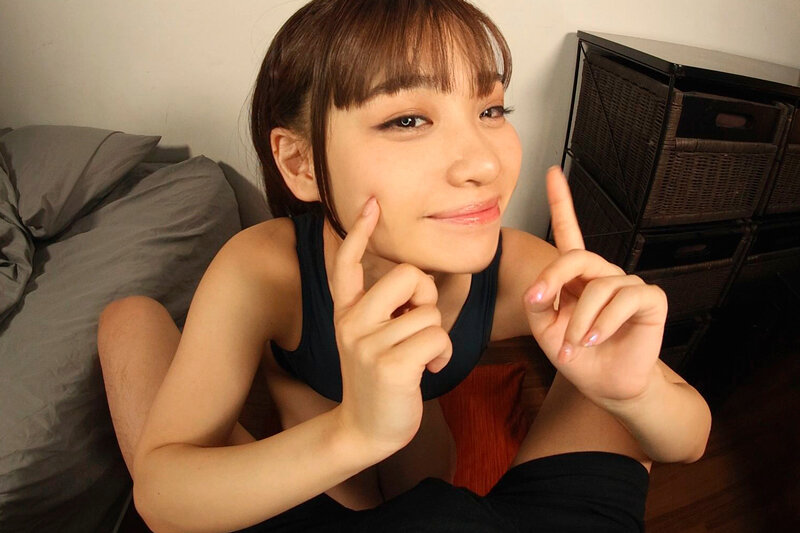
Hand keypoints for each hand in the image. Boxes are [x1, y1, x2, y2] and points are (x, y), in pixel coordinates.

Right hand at [331, 197, 452, 452]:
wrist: (365, 430)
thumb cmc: (380, 380)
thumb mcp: (371, 339)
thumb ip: (386, 309)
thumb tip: (418, 279)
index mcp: (347, 312)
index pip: (347, 263)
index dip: (360, 232)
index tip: (371, 203)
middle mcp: (351, 322)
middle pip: (409, 276)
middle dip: (427, 299)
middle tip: (419, 328)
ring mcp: (367, 344)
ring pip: (429, 313)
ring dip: (437, 337)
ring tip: (421, 359)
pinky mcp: (389, 365)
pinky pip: (437, 338)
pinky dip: (443, 355)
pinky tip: (428, 371)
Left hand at [523, 167, 668, 403]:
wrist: (607, 386)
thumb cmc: (577, 356)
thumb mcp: (546, 330)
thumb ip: (539, 305)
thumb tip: (537, 288)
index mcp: (577, 277)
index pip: (570, 232)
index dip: (562, 202)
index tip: (552, 172)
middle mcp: (603, 274)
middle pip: (577, 257)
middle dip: (554, 277)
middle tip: (539, 302)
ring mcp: (627, 284)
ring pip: (597, 287)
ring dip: (579, 321)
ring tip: (574, 346)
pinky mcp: (650, 298)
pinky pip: (623, 299)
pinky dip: (603, 323)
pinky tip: (595, 341)